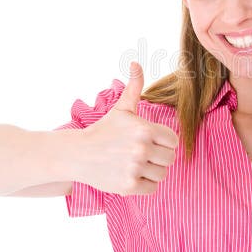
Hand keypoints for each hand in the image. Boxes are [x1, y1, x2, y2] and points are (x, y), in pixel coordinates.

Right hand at [77, 61, 179, 195]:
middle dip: (158, 157)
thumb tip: (136, 62)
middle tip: (141, 154)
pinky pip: (152, 189)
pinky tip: (131, 175)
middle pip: (170, 159)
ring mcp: (135, 169)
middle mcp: (142, 149)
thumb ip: (134, 87)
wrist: (77, 154)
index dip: (164, 142)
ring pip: (162, 175)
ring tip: (136, 164)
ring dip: (152, 172)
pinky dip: (144, 185)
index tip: (150, 142)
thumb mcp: (121, 108)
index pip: (174, 141)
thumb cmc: (104, 130)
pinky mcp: (128, 186)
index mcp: (145, 130)